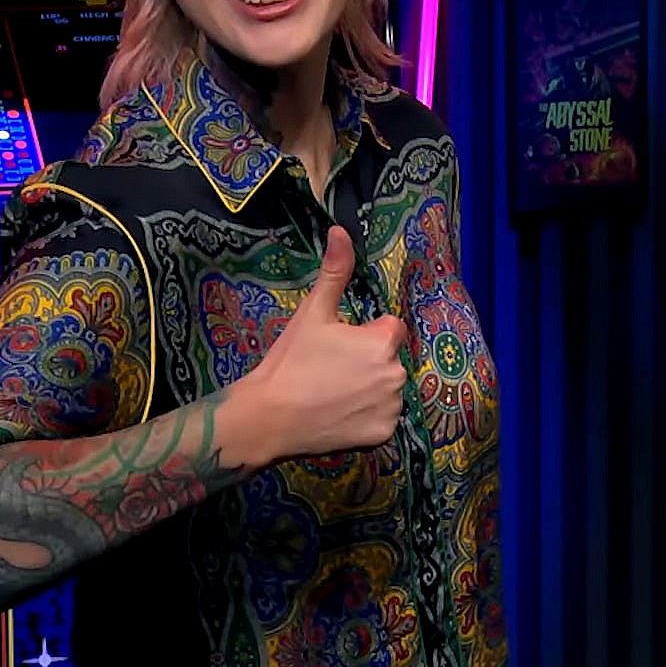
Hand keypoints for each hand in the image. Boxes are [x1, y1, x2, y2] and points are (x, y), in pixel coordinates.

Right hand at [232, 225, 408, 462]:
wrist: (269, 417)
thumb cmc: (291, 360)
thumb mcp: (313, 312)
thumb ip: (334, 271)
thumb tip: (341, 231)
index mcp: (383, 341)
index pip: (389, 328)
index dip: (364, 334)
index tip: (337, 345)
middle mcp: (396, 374)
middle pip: (388, 359)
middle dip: (367, 361)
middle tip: (330, 370)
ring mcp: (391, 408)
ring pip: (386, 389)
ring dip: (369, 389)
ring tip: (332, 393)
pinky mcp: (382, 435)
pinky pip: (382, 419)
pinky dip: (366, 417)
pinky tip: (339, 415)